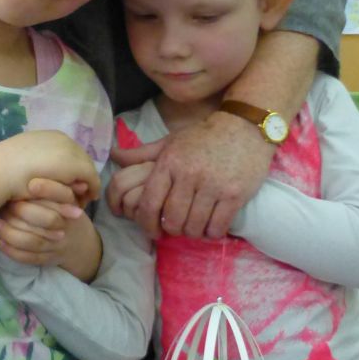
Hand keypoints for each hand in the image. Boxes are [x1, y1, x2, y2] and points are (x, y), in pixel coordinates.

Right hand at [0, 132, 99, 207]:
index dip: (72, 169)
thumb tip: (47, 174)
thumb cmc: (6, 169)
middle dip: (83, 176)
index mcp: (50, 136)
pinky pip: (91, 178)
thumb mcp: (25, 163)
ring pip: (87, 168)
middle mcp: (62, 139)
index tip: (71, 184)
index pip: (69, 152)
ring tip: (82, 199)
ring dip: (87, 183)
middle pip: (81, 159)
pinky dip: (92, 189)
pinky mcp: (75, 165)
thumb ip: (40, 165)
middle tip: (81, 195)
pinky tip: (87, 200)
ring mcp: (70, 150)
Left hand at [0, 177, 86, 266]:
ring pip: (33, 242)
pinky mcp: (48, 259)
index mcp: (71, 208)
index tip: (30, 184)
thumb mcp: (68, 197)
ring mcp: (57, 246)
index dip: (48, 189)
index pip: (62, 197)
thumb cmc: (67, 212)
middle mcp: (66, 227)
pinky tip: (0, 242)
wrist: (80, 243)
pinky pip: (29, 258)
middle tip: (4, 205)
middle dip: (23, 212)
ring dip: (12, 233)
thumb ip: (56, 185)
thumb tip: (35, 166)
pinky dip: (13, 251)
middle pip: (46, 221)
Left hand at [113, 112, 272, 238]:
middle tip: (177, 227)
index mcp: (169, 163)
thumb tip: (113, 155)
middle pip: (172, 220)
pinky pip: (217, 227)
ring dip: (192, 232)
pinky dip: (212, 233)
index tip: (152, 230)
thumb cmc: (203, 137)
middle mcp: (189, 175)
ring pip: (194, 226)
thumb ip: (141, 154)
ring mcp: (213, 186)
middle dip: (172, 229)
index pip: (149, 204)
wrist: (245, 126)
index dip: (146, 224)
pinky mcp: (235, 195)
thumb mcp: (170, 141)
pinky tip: (212, 226)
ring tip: (195, 226)